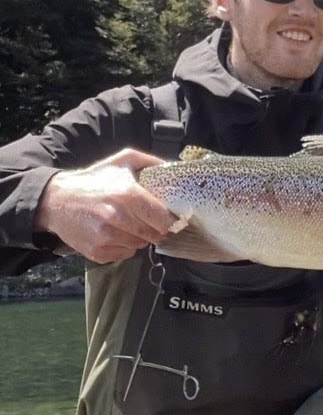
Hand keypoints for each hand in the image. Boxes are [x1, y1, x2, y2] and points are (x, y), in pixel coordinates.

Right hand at [34, 148, 178, 263]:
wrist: (56, 200)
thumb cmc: (93, 180)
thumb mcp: (122, 161)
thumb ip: (150, 162)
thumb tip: (173, 170)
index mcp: (127, 194)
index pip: (162, 219)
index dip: (171, 222)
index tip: (172, 220)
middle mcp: (116, 217)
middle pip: (153, 234)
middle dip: (156, 229)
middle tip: (151, 221)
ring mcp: (105, 237)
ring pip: (139, 245)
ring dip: (140, 237)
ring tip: (129, 224)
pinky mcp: (96, 252)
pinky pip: (124, 254)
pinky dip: (125, 246)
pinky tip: (116, 233)